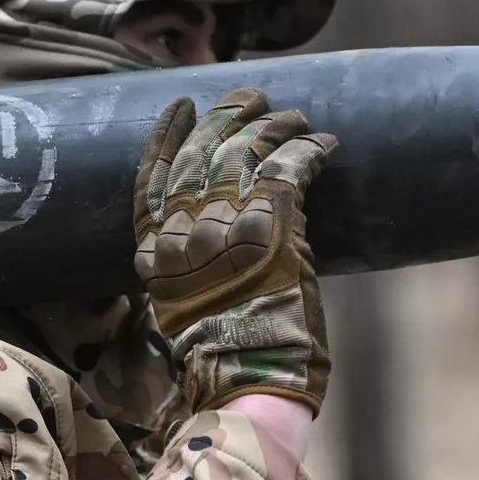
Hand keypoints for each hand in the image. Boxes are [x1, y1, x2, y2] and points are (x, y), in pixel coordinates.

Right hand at [133, 88, 337, 414]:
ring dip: (275, 126)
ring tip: (295, 117)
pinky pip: (291, 167)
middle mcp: (186, 228)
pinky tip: (325, 142)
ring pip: (247, 151)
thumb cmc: (219, 359)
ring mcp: (228, 222)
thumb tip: (186, 238)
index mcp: (157, 249)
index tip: (180, 106)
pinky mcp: (274, 224)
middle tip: (249, 95)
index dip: (167, 138)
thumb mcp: (175, 307)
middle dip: (227, 116)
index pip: (153, 177)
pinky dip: (310, 149)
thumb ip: (177, 266)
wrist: (245, 384)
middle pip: (202, 153)